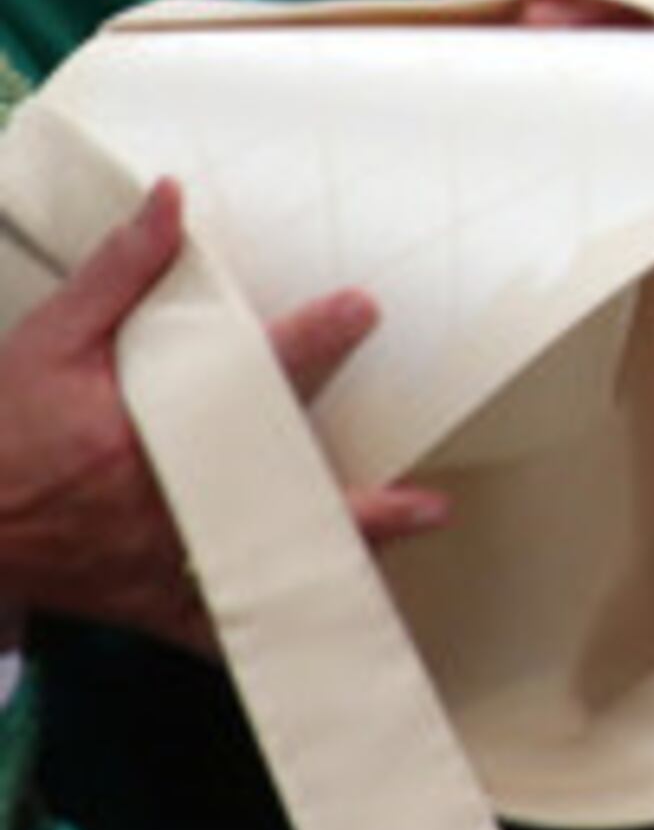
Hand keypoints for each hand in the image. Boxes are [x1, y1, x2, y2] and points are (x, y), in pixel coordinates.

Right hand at [0, 182, 446, 650]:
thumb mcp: (48, 339)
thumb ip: (116, 272)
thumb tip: (173, 199)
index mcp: (139, 437)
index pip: (242, 380)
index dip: (309, 342)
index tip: (362, 309)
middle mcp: (159, 506)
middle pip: (273, 499)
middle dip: (356, 501)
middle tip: (428, 501)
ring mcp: (154, 563)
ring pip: (259, 569)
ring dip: (337, 559)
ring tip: (411, 536)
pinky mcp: (142, 603)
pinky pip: (212, 630)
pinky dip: (266, 629)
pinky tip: (322, 626)